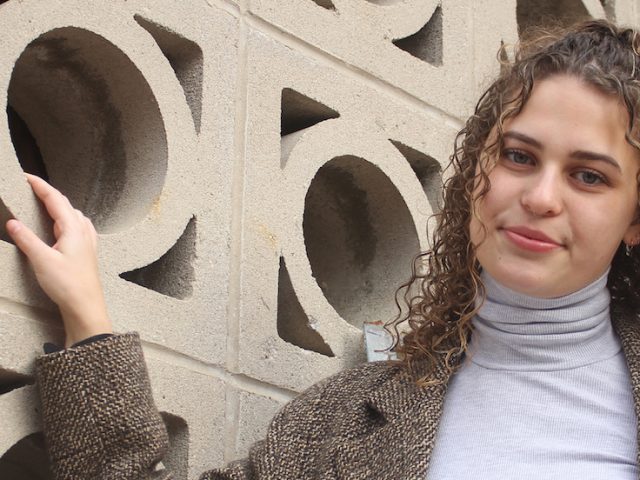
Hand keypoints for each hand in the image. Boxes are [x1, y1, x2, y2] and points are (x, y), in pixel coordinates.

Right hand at [6, 174, 111, 346]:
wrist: (86, 306)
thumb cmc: (67, 284)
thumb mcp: (42, 260)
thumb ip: (27, 239)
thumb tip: (13, 222)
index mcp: (74, 228)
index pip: (56, 199)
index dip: (40, 186)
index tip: (26, 176)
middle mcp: (84, 231)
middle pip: (65, 204)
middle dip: (47, 194)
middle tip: (29, 187)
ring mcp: (88, 240)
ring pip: (72, 215)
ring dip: (58, 206)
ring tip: (43, 203)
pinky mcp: (87, 251)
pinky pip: (77, 227)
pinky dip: (66, 219)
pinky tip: (62, 226)